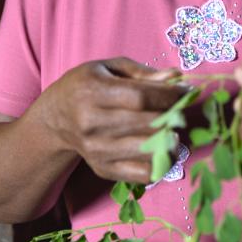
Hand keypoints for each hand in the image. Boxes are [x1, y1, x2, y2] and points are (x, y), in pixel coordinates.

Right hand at [34, 57, 186, 183]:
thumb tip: (176, 77)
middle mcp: (91, 124)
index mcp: (93, 92)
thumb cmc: (88, 86)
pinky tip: (164, 148)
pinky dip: (162, 162)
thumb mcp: (110, 68)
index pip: (141, 98)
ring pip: (149, 150)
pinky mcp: (102, 169)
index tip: (187, 91)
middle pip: (148, 123)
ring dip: (171, 138)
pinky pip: (143, 174)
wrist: (55, 118)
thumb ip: (143, 73)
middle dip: (174, 115)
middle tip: (181, 108)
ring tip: (173, 128)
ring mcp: (96, 150)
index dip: (170, 95)